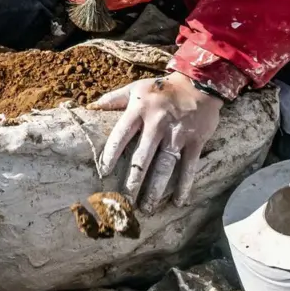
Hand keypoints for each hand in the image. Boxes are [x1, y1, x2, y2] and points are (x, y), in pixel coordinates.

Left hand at [91, 72, 222, 212]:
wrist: (199, 82)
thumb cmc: (162, 88)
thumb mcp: (136, 88)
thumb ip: (113, 99)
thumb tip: (90, 107)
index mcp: (139, 110)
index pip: (121, 135)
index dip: (111, 154)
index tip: (103, 173)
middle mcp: (157, 124)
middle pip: (142, 157)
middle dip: (133, 181)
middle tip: (124, 201)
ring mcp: (177, 134)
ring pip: (164, 166)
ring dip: (155, 189)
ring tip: (146, 208)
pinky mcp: (195, 141)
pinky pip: (189, 166)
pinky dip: (184, 185)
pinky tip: (178, 201)